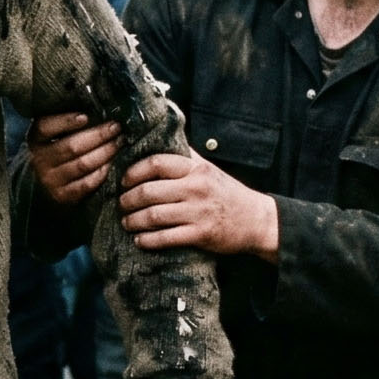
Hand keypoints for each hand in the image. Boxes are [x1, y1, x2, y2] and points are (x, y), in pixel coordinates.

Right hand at [28, 111, 119, 205]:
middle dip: (98, 135)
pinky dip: (102, 172)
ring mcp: (51, 180)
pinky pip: (87, 183)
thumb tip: (98, 107)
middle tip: (116, 127)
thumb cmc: (58, 150)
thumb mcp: (55, 134)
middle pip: (71, 146)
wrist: (46, 183)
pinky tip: (112, 163)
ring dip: (105, 152)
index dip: (66, 121)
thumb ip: (69, 122)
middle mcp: (40, 160)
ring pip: (82, 164)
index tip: (86, 116)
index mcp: (36, 139)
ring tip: (118, 142)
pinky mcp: (63, 195)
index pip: (46, 127)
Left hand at [119, 152, 277, 257]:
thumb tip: (160, 138)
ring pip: (153, 216)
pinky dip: (148, 240)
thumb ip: (185, 156)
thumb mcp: (209, 169)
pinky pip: (166, 238)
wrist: (257, 220)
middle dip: (127, 200)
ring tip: (126, 222)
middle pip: (148, 191)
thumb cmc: (227, 193)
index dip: (133, 172)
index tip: (123, 181)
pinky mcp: (201, 234)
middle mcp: (196, 188)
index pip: (156, 163)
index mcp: (196, 169)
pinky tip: (140, 240)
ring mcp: (198, 212)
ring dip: (133, 220)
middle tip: (121, 204)